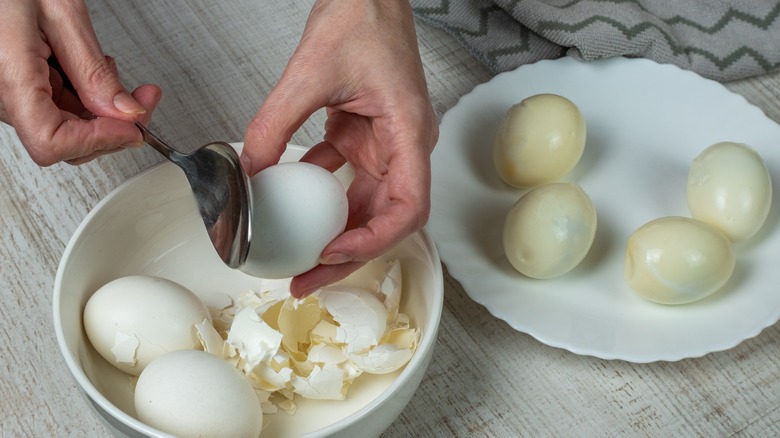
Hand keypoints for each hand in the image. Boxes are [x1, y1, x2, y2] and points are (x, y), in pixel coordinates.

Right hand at [0, 0, 160, 165]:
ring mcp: (8, 95)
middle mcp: (2, 93)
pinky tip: (93, 72)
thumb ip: (94, 70)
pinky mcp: (18, 90)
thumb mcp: (62, 15)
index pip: (51, 141)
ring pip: (66, 128)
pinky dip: (86, 99)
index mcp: (9, 74)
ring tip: (113, 71)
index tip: (131, 126)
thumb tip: (127, 113)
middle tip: (144, 100)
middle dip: (114, 125)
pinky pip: (57, 109)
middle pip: (65, 141)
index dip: (98, 140)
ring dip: (103, 111)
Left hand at [242, 0, 437, 297]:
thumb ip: (275, 124)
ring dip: (333, 234)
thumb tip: (251, 170)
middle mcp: (404, 146)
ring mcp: (385, 144)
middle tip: (307, 279)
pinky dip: (318, 197)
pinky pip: (345, 180)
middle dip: (347, 255)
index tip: (332, 252)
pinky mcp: (365, 137)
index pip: (408, 207)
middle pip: (385, 219)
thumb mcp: (309, 71)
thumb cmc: (364, 19)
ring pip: (365, 206)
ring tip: (299, 258)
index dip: (374, 240)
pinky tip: (291, 207)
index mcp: (408, 133)